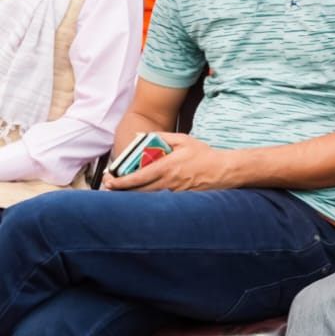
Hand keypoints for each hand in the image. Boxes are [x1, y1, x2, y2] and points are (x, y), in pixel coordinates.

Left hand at [103, 133, 234, 191]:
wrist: (223, 170)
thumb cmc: (204, 155)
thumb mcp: (183, 139)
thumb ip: (160, 136)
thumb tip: (141, 135)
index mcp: (166, 168)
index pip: (136, 178)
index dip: (119, 182)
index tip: (109, 181)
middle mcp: (167, 183)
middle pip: (137, 192)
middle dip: (121, 190)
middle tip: (110, 187)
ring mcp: (173, 193)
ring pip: (146, 198)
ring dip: (132, 194)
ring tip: (123, 190)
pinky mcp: (179, 199)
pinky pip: (159, 200)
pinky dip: (148, 197)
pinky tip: (143, 193)